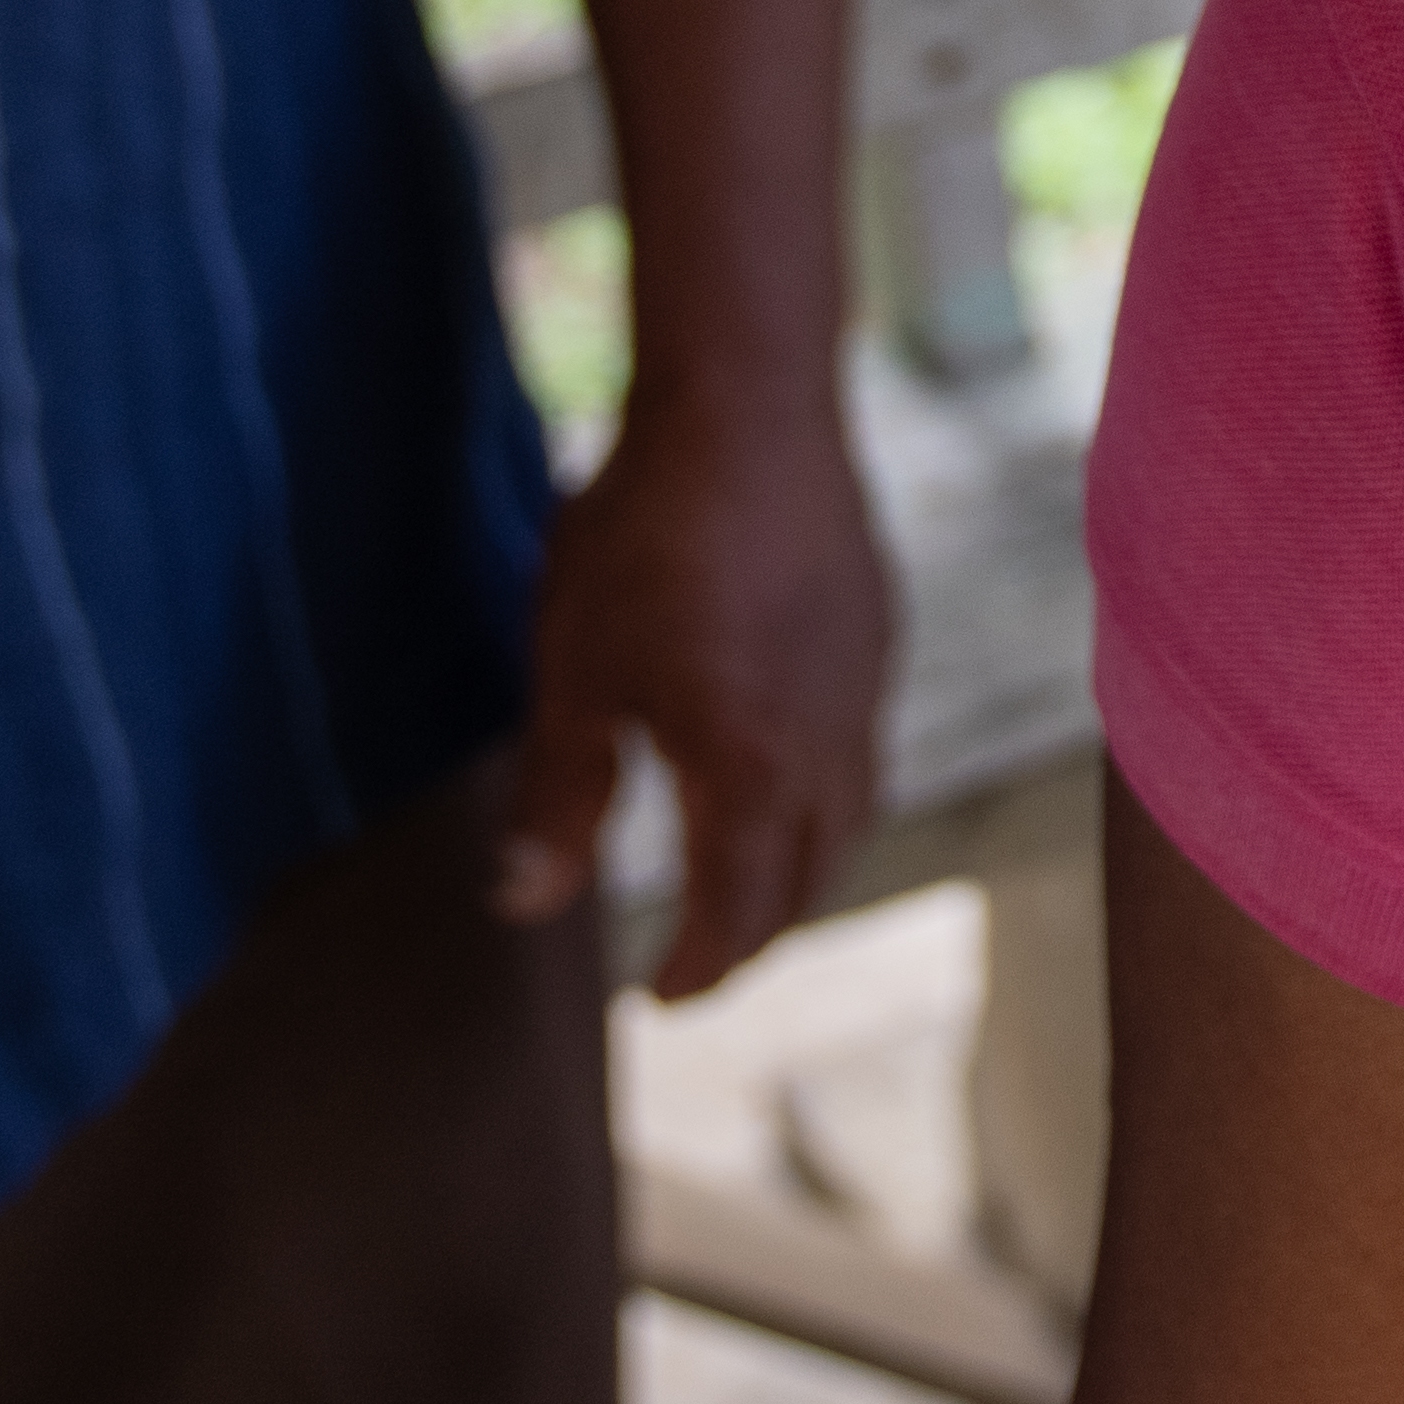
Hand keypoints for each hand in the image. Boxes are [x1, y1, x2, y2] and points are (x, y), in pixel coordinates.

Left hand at [498, 373, 899, 1000]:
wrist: (747, 407)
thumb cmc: (644, 539)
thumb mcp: (575, 675)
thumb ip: (559, 798)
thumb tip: (526, 902)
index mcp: (749, 770)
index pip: (736, 913)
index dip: (699, 969)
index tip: (662, 996)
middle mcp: (826, 745)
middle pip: (807, 878)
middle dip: (756, 934)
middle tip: (704, 955)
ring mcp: (864, 687)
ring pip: (851, 816)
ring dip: (803, 868)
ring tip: (754, 881)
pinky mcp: (878, 634)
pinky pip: (864, 746)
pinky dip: (828, 792)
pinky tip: (789, 763)